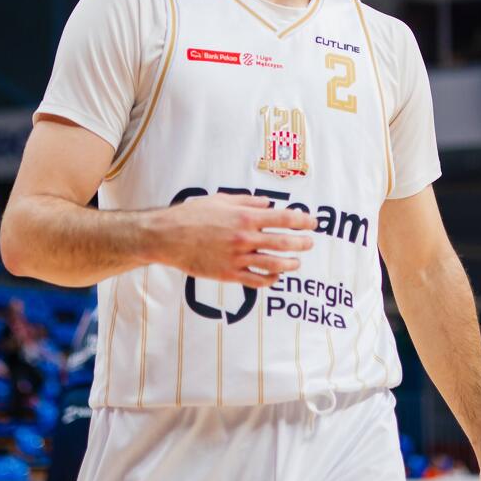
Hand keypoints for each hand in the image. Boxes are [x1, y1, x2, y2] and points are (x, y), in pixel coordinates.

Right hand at [154, 195, 315, 287]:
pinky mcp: (228, 274)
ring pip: (274, 265)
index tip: (312, 223)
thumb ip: (247, 202)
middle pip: (284, 243)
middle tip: (309, 243)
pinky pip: (256, 280)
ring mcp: (238, 258)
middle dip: (302, 243)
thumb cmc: (193, 214)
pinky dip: (270, 280)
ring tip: (296, 263)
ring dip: (290, 264)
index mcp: (246, 217)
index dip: (302, 221)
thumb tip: (268, 204)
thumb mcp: (222, 200)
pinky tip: (275, 277)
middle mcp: (245, 238)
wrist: (168, 237)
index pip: (284, 219)